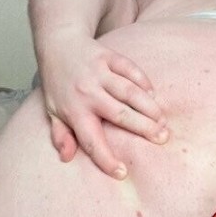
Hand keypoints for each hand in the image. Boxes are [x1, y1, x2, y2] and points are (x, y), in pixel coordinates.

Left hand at [40, 34, 167, 177]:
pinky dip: (144, 82)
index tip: (121, 172)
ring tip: (163, 121)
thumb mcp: (52, 111)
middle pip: (120, 114)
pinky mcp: (109, 57)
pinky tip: (153, 96)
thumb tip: (66, 157)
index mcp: (73, 111)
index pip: (91, 140)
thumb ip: (61, 135)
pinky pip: (131, 70)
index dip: (106, 158)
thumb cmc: (58, 83)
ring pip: (129, 92)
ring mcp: (99, 73)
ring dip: (149, 107)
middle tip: (162, 139)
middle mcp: (87, 92)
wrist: (58, 44)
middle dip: (143, 128)